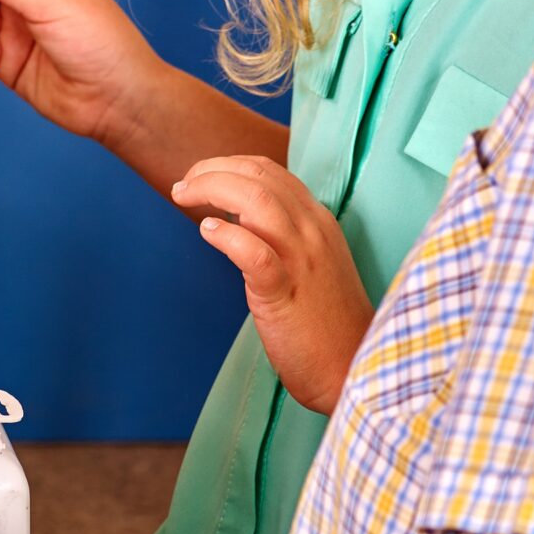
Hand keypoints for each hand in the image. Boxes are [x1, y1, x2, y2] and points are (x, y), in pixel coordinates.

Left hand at [174, 156, 372, 413]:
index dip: (228, 165)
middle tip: (182, 186)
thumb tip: (234, 217)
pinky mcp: (286, 294)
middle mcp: (313, 232)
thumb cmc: (325, 322)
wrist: (351, 367)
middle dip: (212, 170)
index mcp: (318, 222)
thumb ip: (281, 236)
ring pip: (257, 202)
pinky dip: (228, 236)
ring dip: (212, 189)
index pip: (270, 172)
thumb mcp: (310, 264)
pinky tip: (207, 232)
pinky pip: (255, 253)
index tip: (199, 177)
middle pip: (259, 176)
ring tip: (183, 196)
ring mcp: (302, 260)